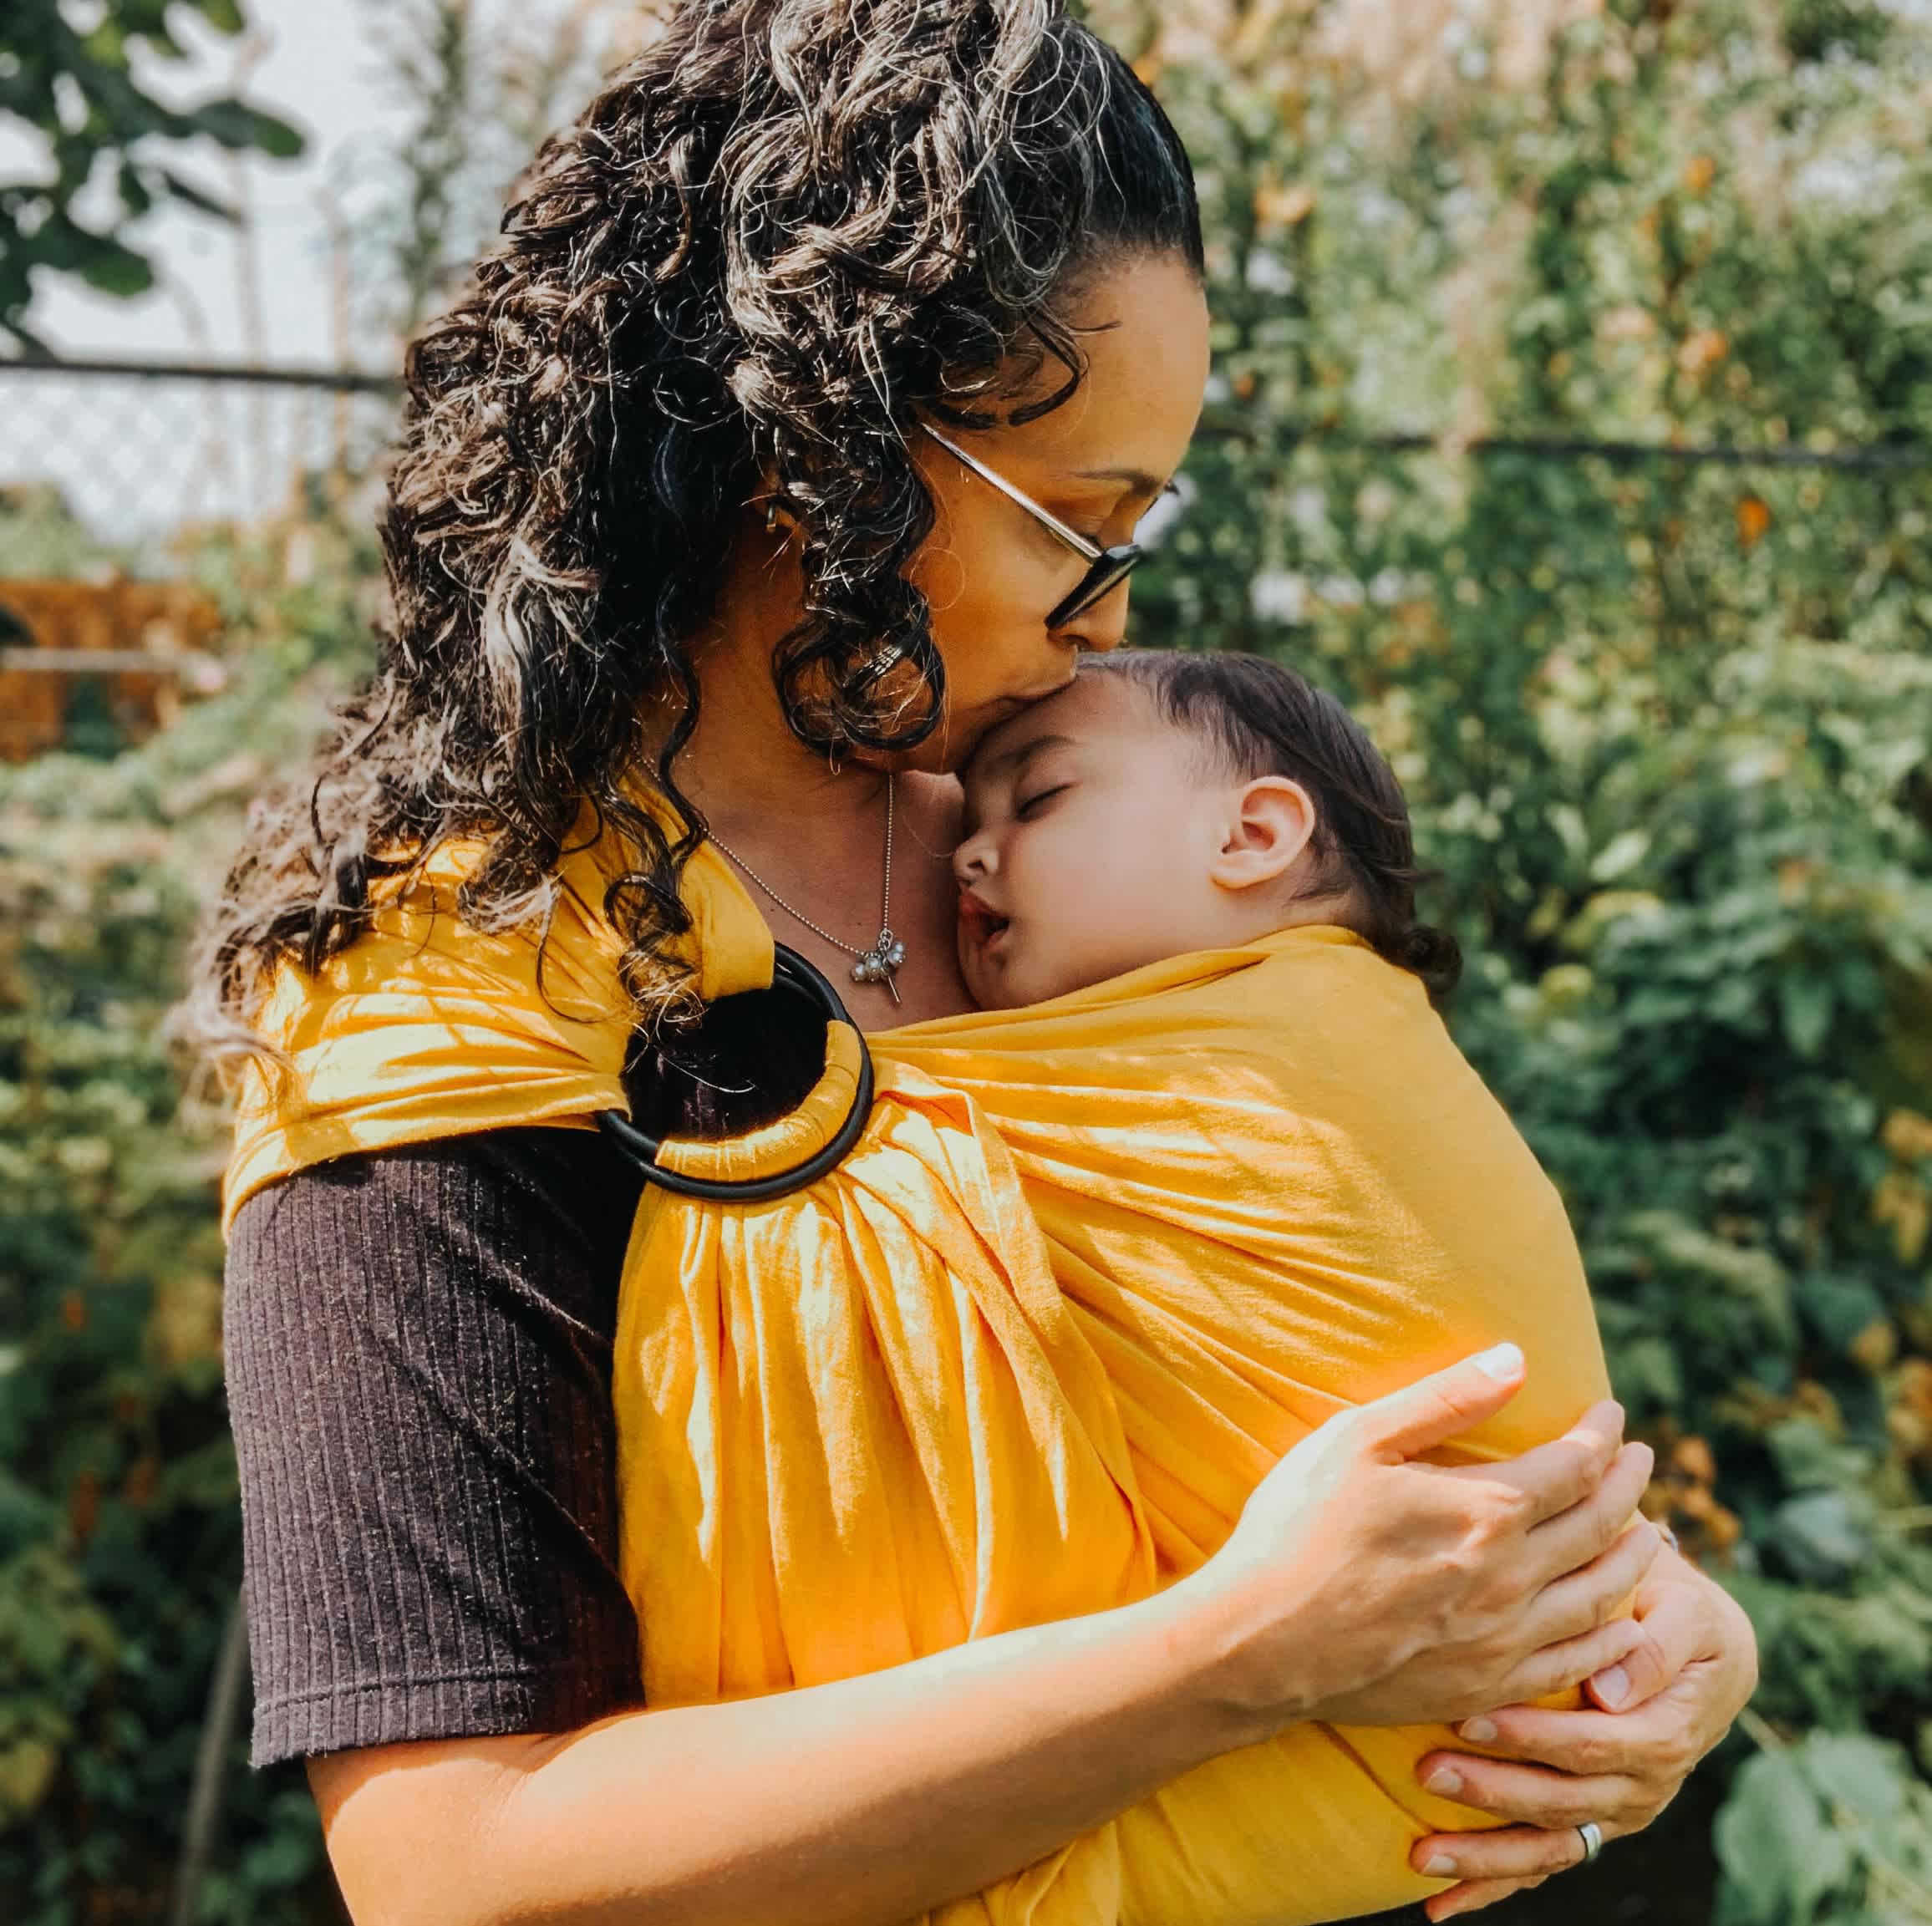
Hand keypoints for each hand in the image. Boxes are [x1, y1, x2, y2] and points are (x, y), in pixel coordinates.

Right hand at [1176, 1346, 1657, 1734]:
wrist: (1259, 1644)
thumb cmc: (1297, 1529)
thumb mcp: (1358, 1440)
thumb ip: (1444, 1399)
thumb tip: (1516, 1358)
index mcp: (1484, 1510)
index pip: (1574, 1464)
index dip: (1601, 1435)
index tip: (1611, 1414)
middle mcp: (1511, 1578)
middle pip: (1600, 1526)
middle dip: (1629, 1485)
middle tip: (1643, 1459)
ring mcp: (1503, 1640)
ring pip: (1602, 1597)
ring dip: (1635, 1558)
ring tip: (1650, 1533)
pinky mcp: (1487, 1687)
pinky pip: (1576, 1663)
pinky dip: (1613, 1638)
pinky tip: (1621, 1623)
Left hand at [1403, 1548, 1758, 1920]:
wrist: (1690, 1638)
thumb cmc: (1672, 1607)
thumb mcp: (1684, 1611)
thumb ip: (1656, 1646)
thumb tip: (1610, 1690)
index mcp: (1665, 1732)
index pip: (1594, 1744)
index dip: (1533, 1738)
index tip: (1469, 1718)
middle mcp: (1642, 1785)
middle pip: (1562, 1801)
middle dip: (1491, 1792)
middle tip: (1425, 1770)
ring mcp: (1614, 1811)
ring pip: (1548, 1846)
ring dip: (1484, 1857)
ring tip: (1420, 1856)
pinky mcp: (1589, 1822)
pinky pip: (1541, 1861)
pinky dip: (1492, 1885)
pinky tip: (1440, 1904)